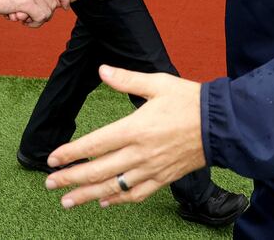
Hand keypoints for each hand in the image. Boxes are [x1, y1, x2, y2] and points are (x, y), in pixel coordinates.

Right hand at [0, 0, 68, 27]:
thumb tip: (35, 1)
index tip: (65, 7)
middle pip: (52, 4)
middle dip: (42, 14)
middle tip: (26, 15)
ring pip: (47, 13)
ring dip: (35, 20)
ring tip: (20, 16)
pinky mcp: (28, 2)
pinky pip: (40, 18)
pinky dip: (32, 22)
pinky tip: (18, 18)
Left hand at [44, 66, 205, 208]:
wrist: (223, 124)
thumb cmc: (190, 100)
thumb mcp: (158, 83)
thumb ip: (126, 79)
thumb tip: (102, 71)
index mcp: (136, 128)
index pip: (95, 144)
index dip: (71, 153)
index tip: (52, 159)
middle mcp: (141, 153)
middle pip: (99, 171)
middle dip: (71, 179)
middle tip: (50, 183)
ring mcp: (152, 169)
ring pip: (114, 188)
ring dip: (88, 195)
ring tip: (67, 201)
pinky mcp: (164, 178)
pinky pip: (138, 194)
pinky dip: (119, 200)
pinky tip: (105, 202)